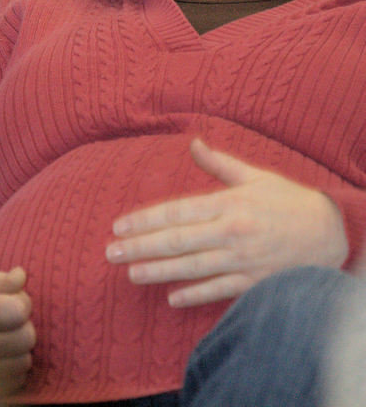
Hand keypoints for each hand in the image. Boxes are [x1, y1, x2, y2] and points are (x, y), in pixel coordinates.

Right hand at [0, 268, 35, 394]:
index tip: (11, 301)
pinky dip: (11, 370)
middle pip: (25, 337)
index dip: (21, 302)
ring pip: (23, 362)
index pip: (18, 310)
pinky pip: (15, 382)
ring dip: (17, 350)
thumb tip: (22, 275)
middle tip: (5, 322)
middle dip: (21, 325)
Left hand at [106, 138, 347, 306]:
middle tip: (110, 251)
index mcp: (228, 204)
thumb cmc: (289, 201)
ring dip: (159, 271)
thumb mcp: (255, 176)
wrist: (331, 234)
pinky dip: (195, 295)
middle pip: (177, 241)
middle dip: (141, 246)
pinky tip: (172, 299)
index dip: (145, 219)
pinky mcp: (254, 283)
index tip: (118, 225)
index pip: (176, 211)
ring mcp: (242, 261)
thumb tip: (193, 142)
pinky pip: (219, 290)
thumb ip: (220, 163)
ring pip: (192, 267)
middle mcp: (231, 233)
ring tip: (131, 273)